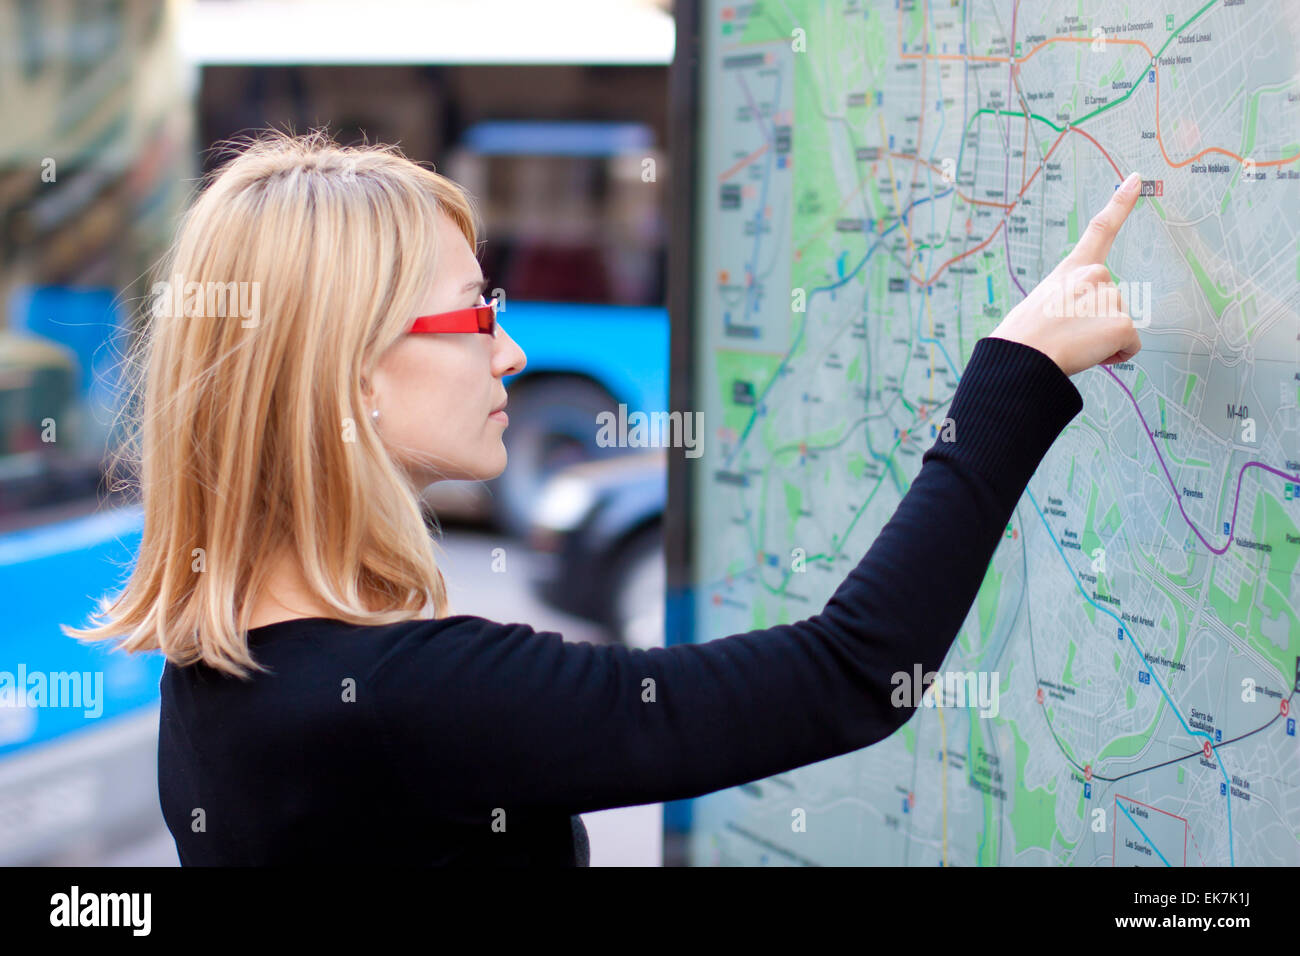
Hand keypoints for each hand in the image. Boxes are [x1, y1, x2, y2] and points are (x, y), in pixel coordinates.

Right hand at [990, 171, 1143, 375]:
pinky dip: (1114, 356)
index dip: (1122, 201)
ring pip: (1118, 326)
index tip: (1138, 178)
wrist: (1022, 357)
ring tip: (1070, 345)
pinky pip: (1130, 346)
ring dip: (1101, 341)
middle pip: (1111, 303)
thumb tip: (1091, 326)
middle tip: (1064, 334)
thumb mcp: (1044, 306)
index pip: (1101, 228)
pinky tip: (1088, 354)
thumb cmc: (1024, 339)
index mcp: (1072, 269)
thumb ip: (1073, 302)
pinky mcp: (1122, 322)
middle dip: (1096, 323)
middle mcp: (1094, 275)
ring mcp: (1110, 297)